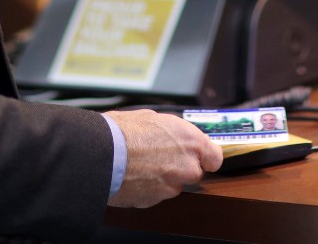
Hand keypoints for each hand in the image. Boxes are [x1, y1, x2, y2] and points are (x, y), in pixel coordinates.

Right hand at [104, 109, 222, 207]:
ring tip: (141, 165)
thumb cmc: (123, 130)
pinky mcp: (155, 200)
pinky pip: (156, 194)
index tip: (199, 156)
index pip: (215, 157)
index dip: (206, 157)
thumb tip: (173, 134)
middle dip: (181, 168)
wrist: (101, 153)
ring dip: (163, 179)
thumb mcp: (153, 118)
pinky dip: (148, 188)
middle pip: (194, 173)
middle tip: (160, 158)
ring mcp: (172, 186)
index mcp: (191, 141)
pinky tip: (133, 175)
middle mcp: (187, 166)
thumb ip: (172, 131)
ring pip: (174, 185)